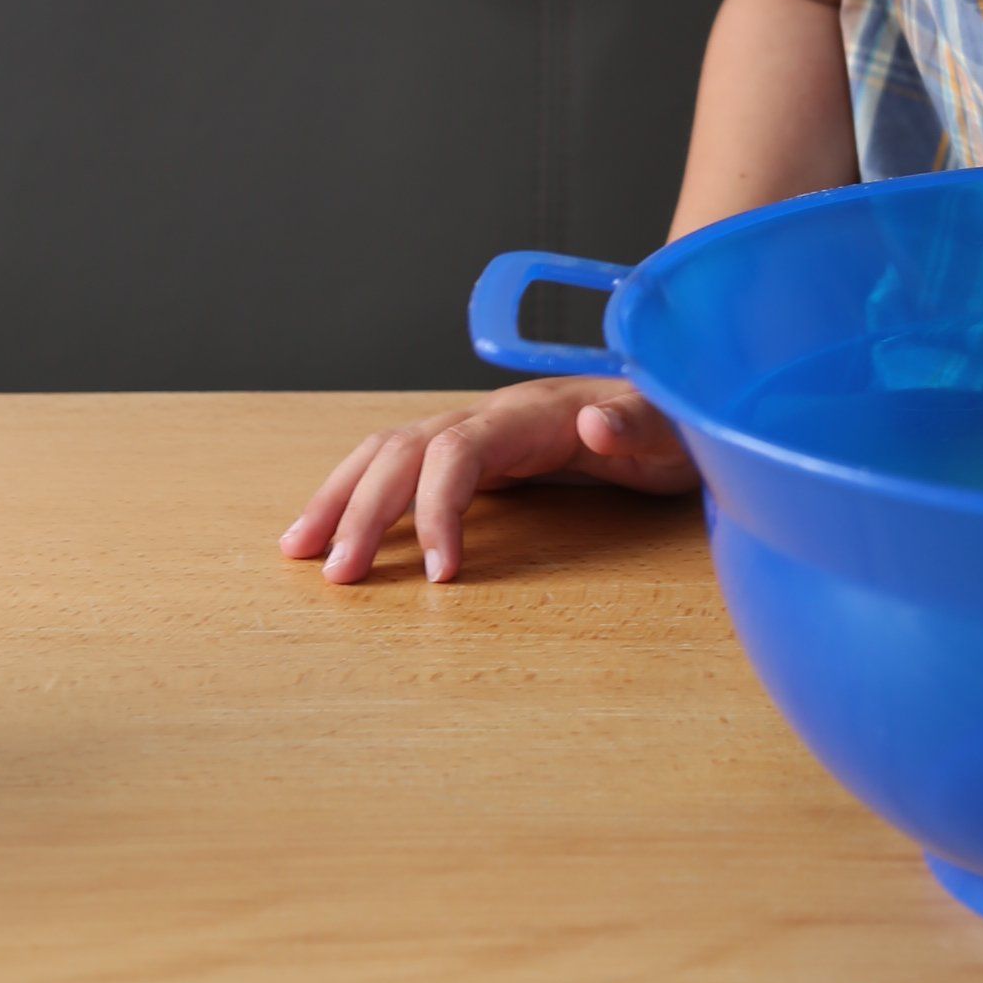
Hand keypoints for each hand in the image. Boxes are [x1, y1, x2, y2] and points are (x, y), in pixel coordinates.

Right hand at [279, 376, 697, 586]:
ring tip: (299, 549)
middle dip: (363, 508)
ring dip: (344, 496)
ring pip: (392, 452)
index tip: (440, 575)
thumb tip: (593, 423)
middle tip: (337, 576)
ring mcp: (483, 432)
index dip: (439, 507)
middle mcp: (495, 415)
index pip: (460, 449)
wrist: (684, 406)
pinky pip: (409, 468)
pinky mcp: (482, 455)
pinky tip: (337, 528)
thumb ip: (642, 425)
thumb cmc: (682, 423)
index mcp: (534, 412)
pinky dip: (363, 493)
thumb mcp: (680, 429)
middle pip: (407, 449)